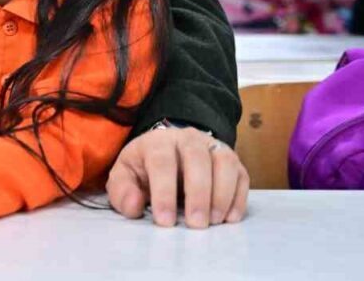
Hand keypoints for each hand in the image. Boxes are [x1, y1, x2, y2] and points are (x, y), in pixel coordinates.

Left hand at [105, 126, 248, 228]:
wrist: (166, 153)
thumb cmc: (144, 169)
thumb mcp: (124, 178)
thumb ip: (122, 192)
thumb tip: (133, 206)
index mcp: (157, 141)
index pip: (161, 161)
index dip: (164, 192)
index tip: (165, 221)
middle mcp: (187, 138)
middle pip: (197, 158)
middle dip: (198, 193)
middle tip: (196, 224)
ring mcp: (212, 146)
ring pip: (224, 162)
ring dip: (222, 194)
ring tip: (214, 222)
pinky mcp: (232, 160)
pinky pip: (241, 175)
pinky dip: (238, 197)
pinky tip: (229, 218)